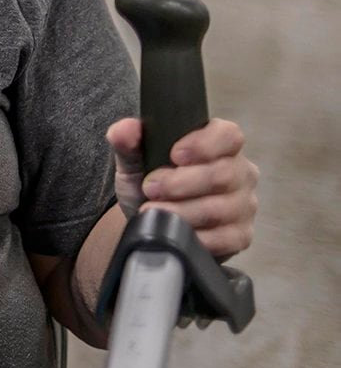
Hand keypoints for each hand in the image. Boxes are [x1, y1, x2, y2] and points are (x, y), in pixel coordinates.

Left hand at [106, 117, 258, 259]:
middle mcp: (239, 172)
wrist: (149, 219)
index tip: (174, 155)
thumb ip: (127, 139)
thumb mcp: (133, 159)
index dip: (204, 144)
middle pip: (223, 175)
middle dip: (181, 183)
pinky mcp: (241, 235)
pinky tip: (176, 231)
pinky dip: (195, 236)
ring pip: (220, 208)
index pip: (228, 135)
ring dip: (182, 211)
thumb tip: (125, 129)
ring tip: (153, 210)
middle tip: (150, 188)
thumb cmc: (148, 181)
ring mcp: (244, 205)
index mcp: (219, 143)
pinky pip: (226, 238)